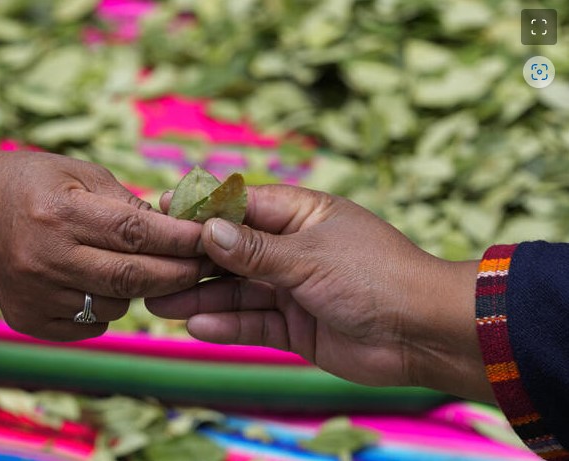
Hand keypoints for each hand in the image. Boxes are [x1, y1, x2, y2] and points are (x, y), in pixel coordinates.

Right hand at [0, 150, 208, 340]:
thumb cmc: (31, 183)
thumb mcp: (79, 173)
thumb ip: (127, 202)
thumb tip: (178, 230)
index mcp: (59, 212)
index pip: (134, 232)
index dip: (179, 239)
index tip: (210, 238)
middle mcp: (44, 258)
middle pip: (130, 278)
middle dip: (178, 273)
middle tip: (204, 267)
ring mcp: (33, 295)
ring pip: (114, 306)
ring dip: (138, 290)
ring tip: (137, 266)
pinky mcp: (27, 320)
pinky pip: (90, 325)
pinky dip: (107, 308)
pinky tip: (97, 284)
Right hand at [146, 185, 492, 400]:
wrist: (422, 333)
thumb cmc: (374, 276)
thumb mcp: (309, 257)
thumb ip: (255, 250)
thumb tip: (207, 230)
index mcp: (301, 215)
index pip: (241, 206)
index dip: (201, 210)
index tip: (161, 211)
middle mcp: (292, 249)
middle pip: (231, 252)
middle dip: (193, 261)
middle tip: (151, 267)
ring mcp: (292, 289)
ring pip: (237, 291)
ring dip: (201, 297)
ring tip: (159, 302)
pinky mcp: (295, 326)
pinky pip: (253, 323)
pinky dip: (227, 325)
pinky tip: (197, 327)